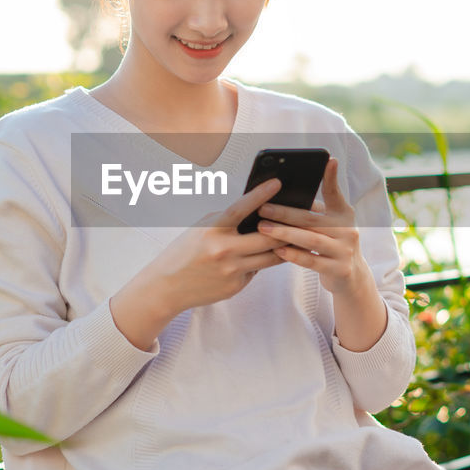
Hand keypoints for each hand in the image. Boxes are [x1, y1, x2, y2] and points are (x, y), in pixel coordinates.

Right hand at [110, 178, 287, 348]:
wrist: (167, 287)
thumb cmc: (184, 253)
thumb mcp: (201, 229)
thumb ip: (227, 221)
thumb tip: (256, 213)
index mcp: (212, 230)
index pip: (241, 208)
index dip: (261, 194)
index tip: (277, 183)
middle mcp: (224, 250)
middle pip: (267, 236)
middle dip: (287, 228)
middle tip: (302, 218)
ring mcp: (231, 270)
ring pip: (270, 257)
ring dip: (283, 247)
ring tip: (295, 238)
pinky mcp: (235, 286)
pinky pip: (256, 271)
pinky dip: (260, 263)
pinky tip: (263, 257)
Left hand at [255, 158, 374, 297]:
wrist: (351, 277)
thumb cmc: (331, 244)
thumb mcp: (330, 225)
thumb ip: (314, 212)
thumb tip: (283, 196)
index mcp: (344, 215)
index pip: (336, 194)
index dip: (332, 177)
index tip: (328, 160)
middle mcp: (348, 231)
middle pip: (312, 219)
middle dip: (285, 213)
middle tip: (262, 208)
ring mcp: (345, 251)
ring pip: (311, 240)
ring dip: (285, 233)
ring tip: (263, 228)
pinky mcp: (339, 269)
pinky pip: (312, 261)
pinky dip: (294, 255)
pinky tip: (277, 250)